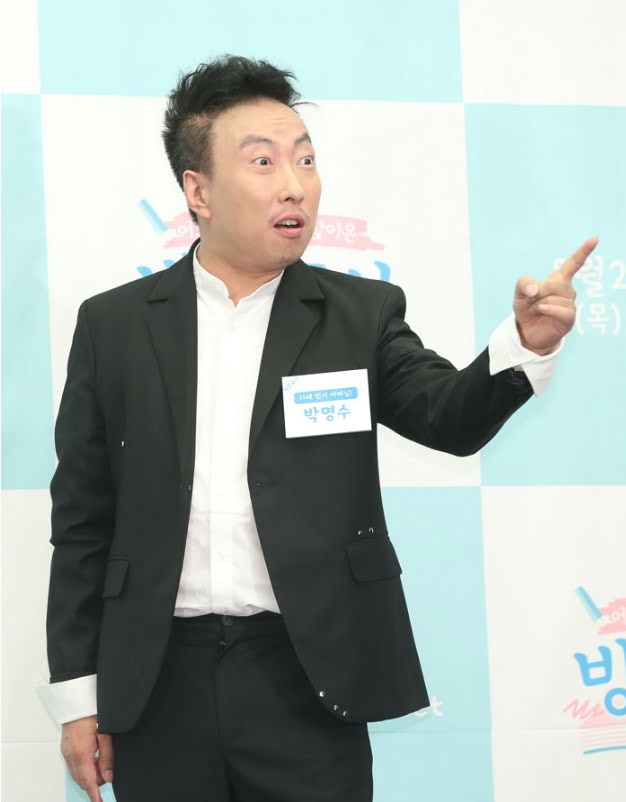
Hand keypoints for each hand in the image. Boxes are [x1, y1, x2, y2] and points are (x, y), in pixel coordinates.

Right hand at [60, 715, 112, 801]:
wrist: (76, 703)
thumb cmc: (91, 714)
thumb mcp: (105, 734)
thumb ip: (107, 757)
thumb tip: (109, 776)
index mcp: (82, 754)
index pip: (89, 781)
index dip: (94, 794)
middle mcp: (71, 756)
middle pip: (83, 780)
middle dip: (95, 781)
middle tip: (107, 772)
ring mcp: (66, 753)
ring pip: (77, 774)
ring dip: (89, 775)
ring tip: (101, 762)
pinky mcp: (65, 750)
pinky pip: (74, 766)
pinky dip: (83, 768)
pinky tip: (92, 757)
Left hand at [514, 236, 598, 354]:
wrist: (528, 332)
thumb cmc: (527, 309)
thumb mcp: (519, 294)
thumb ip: (523, 284)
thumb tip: (533, 289)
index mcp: (558, 280)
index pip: (573, 264)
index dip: (583, 251)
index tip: (594, 239)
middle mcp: (568, 290)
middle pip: (552, 283)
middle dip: (537, 292)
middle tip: (532, 302)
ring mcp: (570, 304)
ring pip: (553, 298)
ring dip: (539, 305)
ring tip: (538, 311)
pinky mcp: (569, 318)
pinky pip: (561, 309)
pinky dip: (549, 309)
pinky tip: (542, 310)